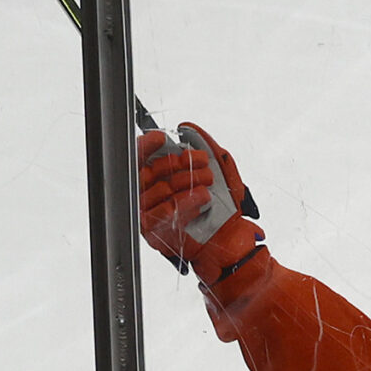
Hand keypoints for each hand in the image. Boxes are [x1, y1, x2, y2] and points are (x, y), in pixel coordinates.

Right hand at [137, 122, 257, 276]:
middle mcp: (148, 196)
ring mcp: (149, 214)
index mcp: (156, 179)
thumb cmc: (221, 210)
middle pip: (149, 172)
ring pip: (160, 191)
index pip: (141, 158)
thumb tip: (189, 128)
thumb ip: (207, 148)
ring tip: (207, 181)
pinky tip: (202, 197)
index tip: (161, 138)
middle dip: (177, 164)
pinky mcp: (155, 232)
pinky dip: (186, 202)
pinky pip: (165, 212)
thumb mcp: (220, 173)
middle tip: (201, 162)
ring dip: (187, 182)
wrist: (230, 242)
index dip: (148, 146)